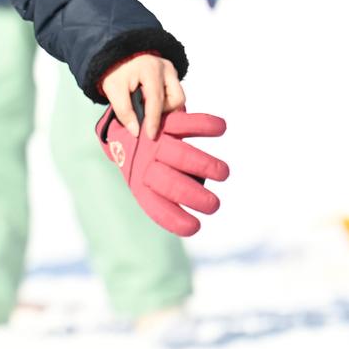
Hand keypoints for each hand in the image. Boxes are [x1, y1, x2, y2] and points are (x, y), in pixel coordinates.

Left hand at [96, 103, 229, 236]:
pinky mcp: (165, 121)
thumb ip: (168, 199)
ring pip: (179, 154)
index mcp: (140, 184)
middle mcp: (145, 164)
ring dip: (203, 165)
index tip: (195, 227)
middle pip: (168, 182)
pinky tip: (221, 129)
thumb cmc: (147, 163)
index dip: (173, 218)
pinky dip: (203, 124)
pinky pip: (185, 122)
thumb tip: (190, 227)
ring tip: (223, 174)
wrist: (124, 128)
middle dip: (192, 195)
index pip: (155, 206)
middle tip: (214, 205)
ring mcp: (155, 141)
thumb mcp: (149, 182)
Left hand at [100, 53, 184, 139]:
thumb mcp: (112, 90)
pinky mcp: (172, 73)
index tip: (150, 136)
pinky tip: (152, 104)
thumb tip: (136, 131)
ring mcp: (171, 70)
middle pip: (176, 99)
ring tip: (148, 108)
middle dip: (163, 112)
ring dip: (166, 107)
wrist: (117, 53)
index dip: (153, 120)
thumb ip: (123, 111)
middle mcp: (166, 68)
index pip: (156, 100)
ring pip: (179, 97)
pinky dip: (166, 102)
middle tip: (146, 116)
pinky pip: (175, 93)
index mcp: (150, 70)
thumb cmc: (115, 71)